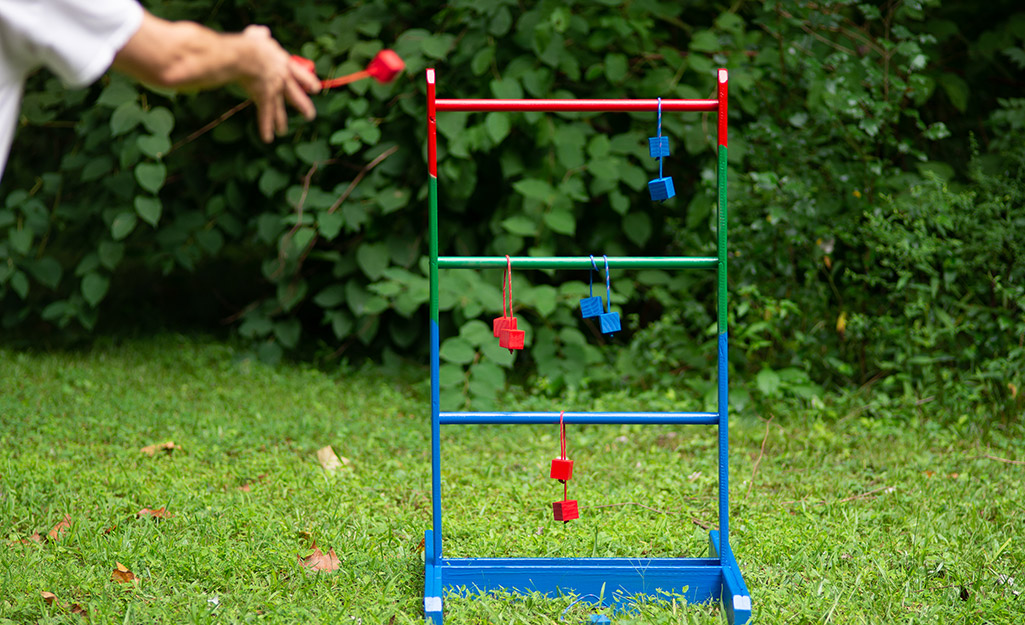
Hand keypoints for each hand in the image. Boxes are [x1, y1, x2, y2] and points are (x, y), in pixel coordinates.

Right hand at [238, 25, 320, 141]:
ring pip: (279, 108)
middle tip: (310, 116)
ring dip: (281, 121)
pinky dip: (265, 127)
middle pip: (295, 95)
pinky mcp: (264, 98)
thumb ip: (260, 35)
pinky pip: (265, 115)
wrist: (246, 56)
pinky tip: (268, 139)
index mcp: (283, 62)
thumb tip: (261, 32)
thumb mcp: (257, 36)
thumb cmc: (250, 44)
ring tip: (283, 131)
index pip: (300, 73)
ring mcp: (275, 90)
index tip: (316, 89)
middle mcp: (282, 78)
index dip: (309, 82)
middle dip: (303, 106)